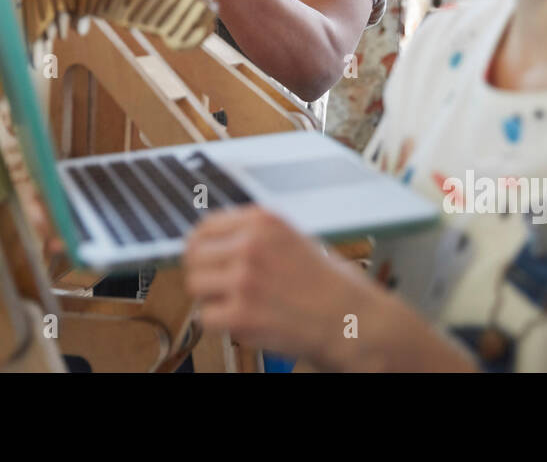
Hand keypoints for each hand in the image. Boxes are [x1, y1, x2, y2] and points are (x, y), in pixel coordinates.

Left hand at [182, 206, 364, 361]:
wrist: (353, 319)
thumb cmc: (329, 284)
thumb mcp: (291, 238)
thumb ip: (252, 236)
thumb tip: (212, 242)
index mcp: (261, 221)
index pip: (205, 226)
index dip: (202, 246)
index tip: (205, 258)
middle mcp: (250, 245)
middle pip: (193, 255)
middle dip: (204, 272)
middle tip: (221, 286)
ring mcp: (244, 279)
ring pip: (195, 285)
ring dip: (211, 297)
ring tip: (238, 304)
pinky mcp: (242, 314)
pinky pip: (206, 317)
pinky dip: (221, 324)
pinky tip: (244, 321)